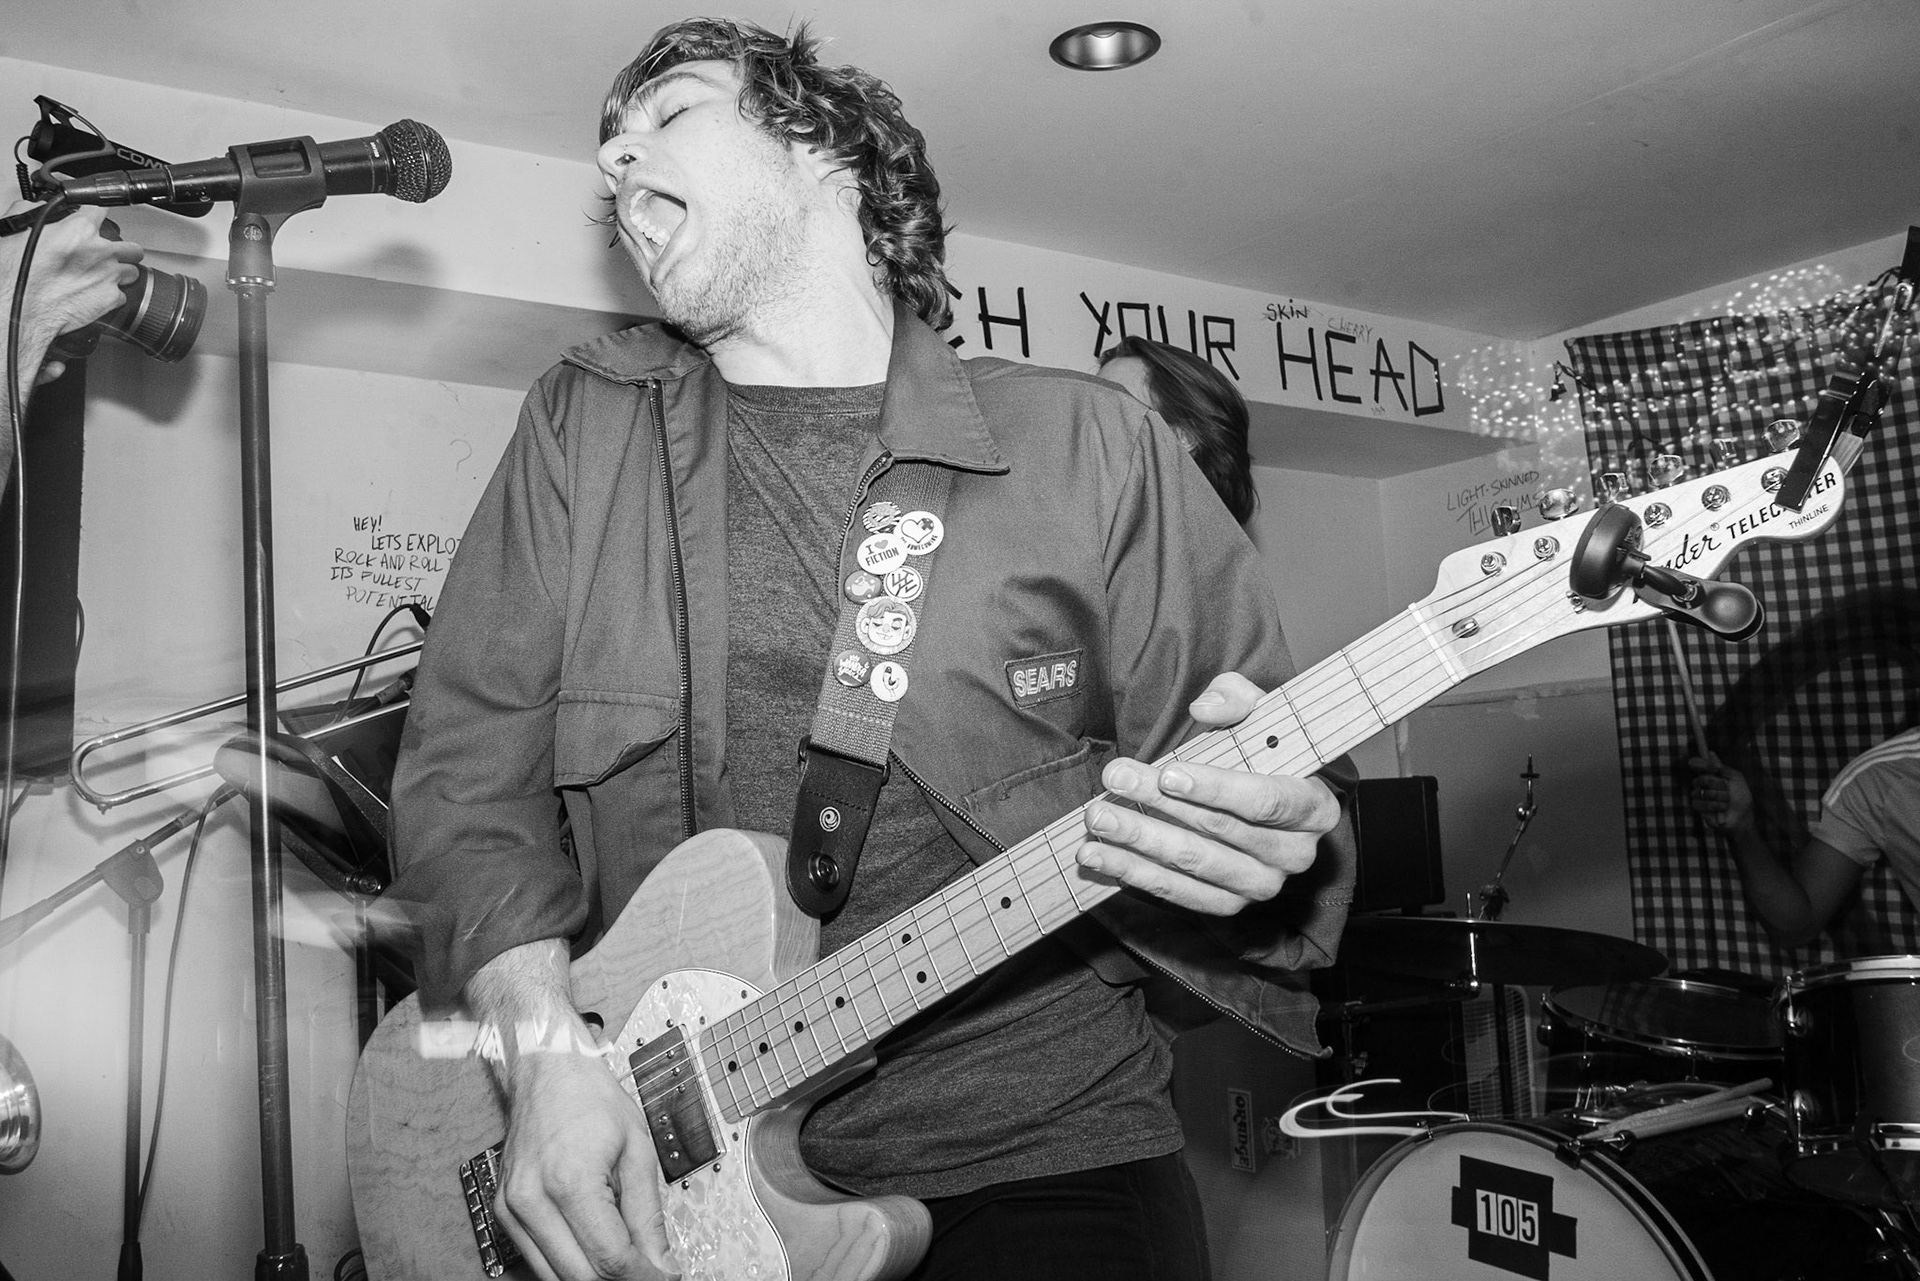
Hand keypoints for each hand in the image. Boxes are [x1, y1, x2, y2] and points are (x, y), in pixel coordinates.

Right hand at [2, 201, 142, 387]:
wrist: (17, 308)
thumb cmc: (15, 273)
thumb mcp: (17, 228)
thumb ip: (36, 212)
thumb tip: (43, 208)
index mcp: (79, 230)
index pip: (100, 209)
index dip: (95, 213)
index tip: (94, 218)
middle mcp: (101, 251)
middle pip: (130, 246)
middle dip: (121, 250)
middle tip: (106, 255)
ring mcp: (109, 276)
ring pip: (132, 270)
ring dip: (121, 272)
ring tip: (103, 276)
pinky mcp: (111, 299)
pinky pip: (121, 295)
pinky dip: (111, 295)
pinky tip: (96, 295)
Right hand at [493, 1027, 676, 1280]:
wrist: (548, 1070)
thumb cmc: (591, 1098)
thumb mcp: (637, 1149)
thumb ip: (648, 1215)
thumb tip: (662, 1265)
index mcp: (569, 1182)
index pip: (609, 1258)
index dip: (643, 1276)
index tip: (665, 1277)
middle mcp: (531, 1201)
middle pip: (580, 1276)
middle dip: (619, 1280)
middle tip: (649, 1272)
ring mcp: (511, 1209)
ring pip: (555, 1277)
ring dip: (592, 1276)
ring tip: (624, 1258)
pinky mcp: (503, 1212)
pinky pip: (536, 1260)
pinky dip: (568, 1265)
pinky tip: (593, 1249)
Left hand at [1079, 671, 1336, 914]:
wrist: (1263, 800)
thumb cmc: (1261, 752)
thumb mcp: (1258, 713)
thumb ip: (1236, 699)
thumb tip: (1204, 708)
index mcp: (1314, 808)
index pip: (1266, 801)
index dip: (1215, 788)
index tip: (1167, 774)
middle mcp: (1295, 855)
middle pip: (1220, 831)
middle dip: (1159, 804)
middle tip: (1114, 779)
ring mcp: (1261, 885)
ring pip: (1193, 863)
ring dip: (1139, 840)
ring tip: (1097, 818)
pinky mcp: (1228, 905)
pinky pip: (1177, 892)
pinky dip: (1132, 873)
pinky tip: (1097, 855)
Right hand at [1688, 753, 1752, 831]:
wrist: (1743, 816)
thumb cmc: (1741, 796)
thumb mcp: (1735, 778)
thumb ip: (1722, 767)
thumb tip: (1710, 752)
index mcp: (1710, 774)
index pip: (1697, 764)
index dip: (1701, 763)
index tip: (1712, 767)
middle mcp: (1702, 783)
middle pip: (1702, 779)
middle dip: (1718, 785)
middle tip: (1727, 789)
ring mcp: (1699, 795)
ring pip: (1704, 793)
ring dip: (1720, 798)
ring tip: (1727, 802)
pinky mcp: (1699, 808)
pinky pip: (1702, 804)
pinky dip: (1716, 806)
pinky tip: (1722, 809)